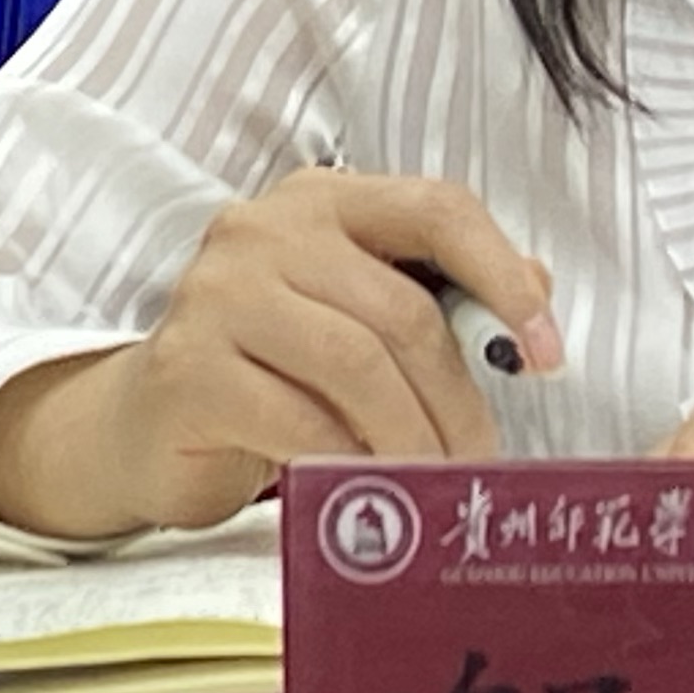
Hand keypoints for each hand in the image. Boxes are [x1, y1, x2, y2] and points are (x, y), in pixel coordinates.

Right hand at [0, 172, 561, 537]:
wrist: (144, 426)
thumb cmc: (271, 370)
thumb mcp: (357, 319)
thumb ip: (436, 295)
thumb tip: (537, 291)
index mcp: (324, 201)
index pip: (437, 208)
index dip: (503, 277)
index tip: (549, 352)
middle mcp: (265, 231)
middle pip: (400, 309)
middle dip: (458, 397)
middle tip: (483, 462)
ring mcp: (218, 294)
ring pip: (355, 364)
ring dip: (411, 439)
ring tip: (435, 487)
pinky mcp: (189, 368)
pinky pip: (296, 419)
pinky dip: (348, 462)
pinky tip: (367, 491)